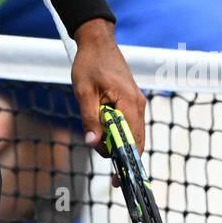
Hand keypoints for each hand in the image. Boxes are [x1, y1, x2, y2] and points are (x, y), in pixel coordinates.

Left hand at [71, 19, 145, 175]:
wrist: (98, 42)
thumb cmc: (89, 64)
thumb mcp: (83, 92)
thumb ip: (90, 118)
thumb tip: (93, 143)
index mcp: (129, 103)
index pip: (134, 141)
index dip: (127, 162)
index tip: (119, 180)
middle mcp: (138, 105)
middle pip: (137, 141)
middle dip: (123, 157)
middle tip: (108, 169)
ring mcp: (137, 103)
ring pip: (133, 134)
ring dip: (119, 145)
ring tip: (101, 147)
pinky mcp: (132, 101)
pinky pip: (129, 125)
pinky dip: (120, 134)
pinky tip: (105, 135)